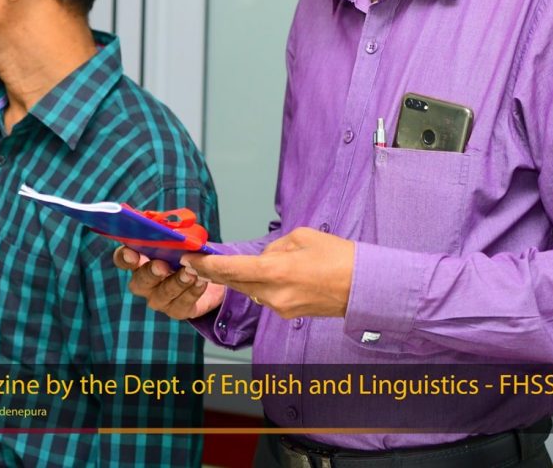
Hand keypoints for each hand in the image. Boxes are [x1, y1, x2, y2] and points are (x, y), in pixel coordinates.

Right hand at [113, 246, 225, 320]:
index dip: (124, 257)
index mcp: (142, 260)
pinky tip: (201, 282)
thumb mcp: (186, 240)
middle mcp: (145, 282)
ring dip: (176, 282)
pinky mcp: (178, 310)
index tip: (131, 253)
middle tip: (161, 266)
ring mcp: (160, 299)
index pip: (123, 259)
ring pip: (162, 294)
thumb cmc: (192, 253)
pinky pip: (181, 305)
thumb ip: (178, 236)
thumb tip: (178, 232)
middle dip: (150, 273)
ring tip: (190, 272)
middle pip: (139, 282)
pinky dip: (192, 292)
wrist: (211, 275)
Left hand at [182, 227, 354, 319]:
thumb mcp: (302, 237)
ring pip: (251, 289)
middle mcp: (273, 294)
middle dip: (218, 271)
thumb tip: (262, 259)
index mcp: (275, 271)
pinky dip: (264, 285)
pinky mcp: (288, 314)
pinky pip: (266, 296)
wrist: (364, 287)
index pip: (230, 269)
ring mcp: (280, 307)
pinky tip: (278, 275)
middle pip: (235, 282)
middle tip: (198, 261)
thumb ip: (274, 248)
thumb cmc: (338, 257)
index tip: (188, 258)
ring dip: (246, 277)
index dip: (206, 264)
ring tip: (256, 262)